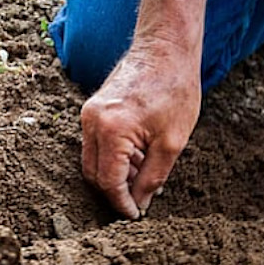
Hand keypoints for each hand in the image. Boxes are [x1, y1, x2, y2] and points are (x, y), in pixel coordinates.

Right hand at [80, 37, 200, 218]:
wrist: (165, 48)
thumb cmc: (175, 89)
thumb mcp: (172, 142)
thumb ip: (152, 178)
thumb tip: (140, 203)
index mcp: (111, 130)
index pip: (109, 182)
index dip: (121, 204)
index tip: (135, 215)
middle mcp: (92, 122)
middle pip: (94, 174)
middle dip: (115, 192)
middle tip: (140, 201)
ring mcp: (89, 114)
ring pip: (93, 161)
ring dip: (115, 174)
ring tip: (144, 174)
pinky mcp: (92, 109)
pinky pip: (96, 144)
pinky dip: (113, 158)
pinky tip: (138, 157)